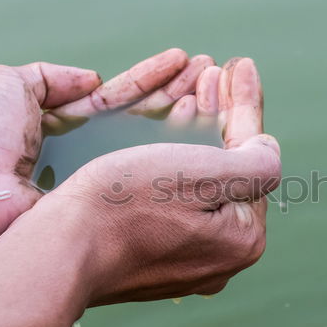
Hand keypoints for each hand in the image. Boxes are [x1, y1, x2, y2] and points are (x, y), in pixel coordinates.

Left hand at [0, 48, 213, 258]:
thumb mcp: (10, 83)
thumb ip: (54, 76)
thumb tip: (94, 78)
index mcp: (64, 122)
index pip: (119, 96)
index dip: (153, 79)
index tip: (186, 61)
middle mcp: (87, 152)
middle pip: (143, 118)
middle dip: (179, 94)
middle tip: (215, 76)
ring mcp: (98, 178)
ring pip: (150, 143)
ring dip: (184, 115)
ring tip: (218, 90)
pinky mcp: (104, 200)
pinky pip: (143, 172)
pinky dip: (172, 150)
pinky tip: (199, 126)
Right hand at [27, 57, 278, 306]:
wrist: (59, 250)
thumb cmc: (126, 205)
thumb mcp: (206, 173)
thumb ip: (257, 160)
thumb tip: (266, 148)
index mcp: (243, 239)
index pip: (253, 157)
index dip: (245, 105)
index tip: (242, 64)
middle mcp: (220, 258)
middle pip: (227, 171)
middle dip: (221, 114)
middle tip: (216, 71)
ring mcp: (185, 262)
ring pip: (199, 184)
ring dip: (197, 132)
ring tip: (192, 89)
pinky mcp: (150, 259)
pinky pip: (172, 201)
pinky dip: (172, 163)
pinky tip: (165, 132)